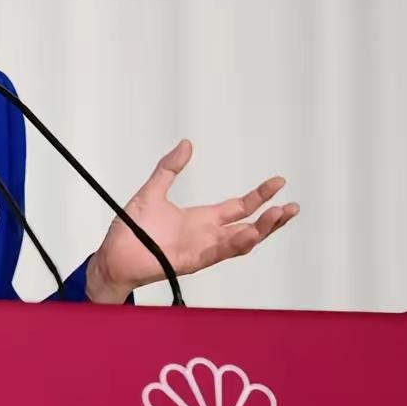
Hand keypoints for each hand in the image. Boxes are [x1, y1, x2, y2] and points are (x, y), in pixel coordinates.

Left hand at [86, 139, 298, 302]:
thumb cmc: (131, 229)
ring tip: (279, 216)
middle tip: (293, 206)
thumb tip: (186, 144)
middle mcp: (208, 235)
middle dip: (272, 218)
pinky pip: (218, 253)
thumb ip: (169, 168)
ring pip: (241, 242)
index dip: (260, 195)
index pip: (239, 206)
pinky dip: (235, 243)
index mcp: (202, 219)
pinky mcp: (192, 261)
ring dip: (261, 230)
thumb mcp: (153, 191)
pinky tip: (249, 233)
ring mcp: (202, 249)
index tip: (279, 182)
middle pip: (249, 226)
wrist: (114, 254)